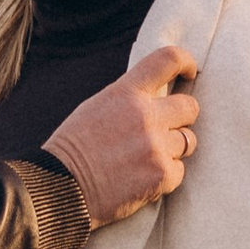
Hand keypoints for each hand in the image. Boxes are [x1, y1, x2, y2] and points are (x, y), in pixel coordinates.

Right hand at [43, 43, 199, 225]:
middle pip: (190, 107)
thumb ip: (129, 99)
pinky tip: (141, 178)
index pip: (167, 60)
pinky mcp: (162, 175)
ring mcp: (156, 146)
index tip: (188, 72)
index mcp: (126, 93)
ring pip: (188, 141)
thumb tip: (158, 95)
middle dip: (181, 118)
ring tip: (144, 159)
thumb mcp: (96, 107)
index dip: (185, 62)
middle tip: (164, 130)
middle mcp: (146, 116)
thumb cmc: (73, 149)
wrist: (59, 188)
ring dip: (172, 149)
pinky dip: (165, 176)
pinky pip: (180, 170)